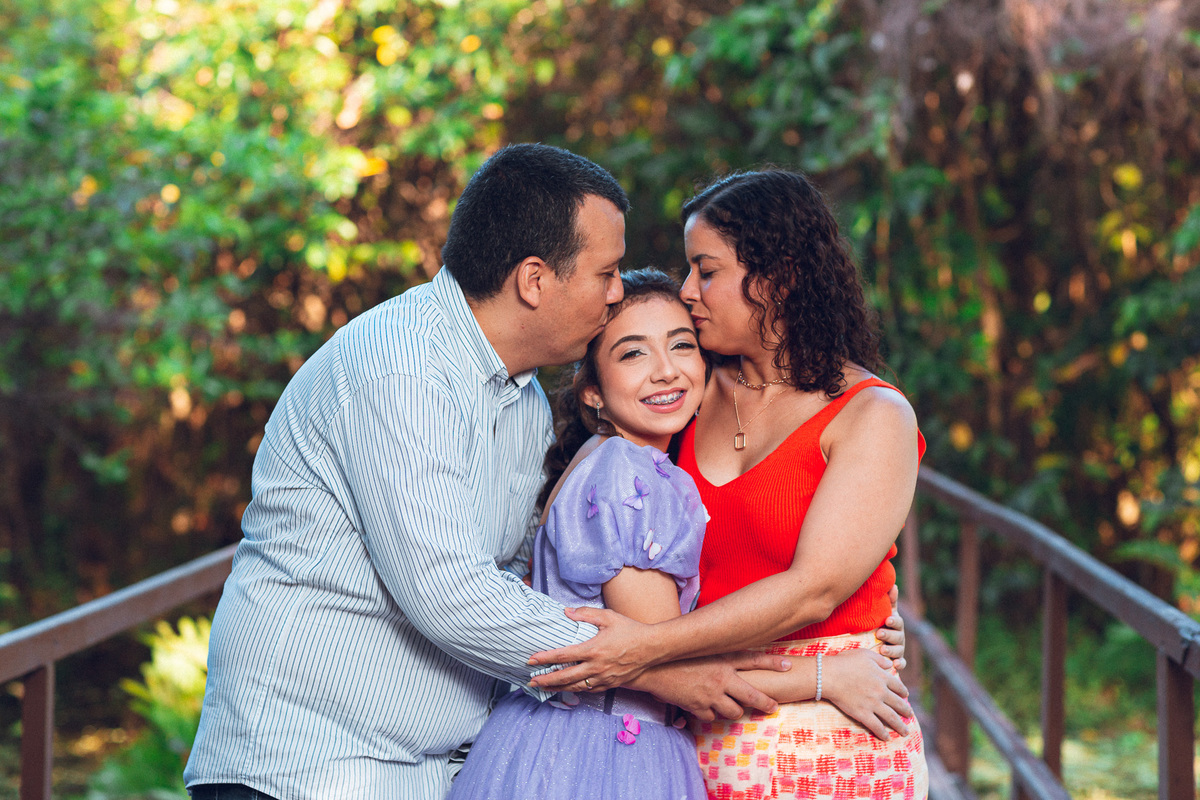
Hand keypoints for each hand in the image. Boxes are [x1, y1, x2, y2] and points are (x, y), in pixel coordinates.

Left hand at [527, 606, 657, 691]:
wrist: (653, 648)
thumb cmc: (630, 630)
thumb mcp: (608, 617)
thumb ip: (586, 614)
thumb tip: (567, 612)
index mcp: (593, 649)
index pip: (563, 656)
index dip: (545, 658)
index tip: (531, 660)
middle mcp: (596, 667)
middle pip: (565, 677)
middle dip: (546, 680)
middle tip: (531, 681)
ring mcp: (603, 678)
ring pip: (575, 687)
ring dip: (558, 688)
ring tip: (545, 688)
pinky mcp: (610, 684)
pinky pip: (589, 690)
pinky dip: (576, 690)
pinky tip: (569, 689)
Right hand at [634, 652, 791, 721]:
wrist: (650, 665)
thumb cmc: (674, 654)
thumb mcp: (698, 647)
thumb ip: (714, 653)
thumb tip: (726, 655)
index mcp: (721, 658)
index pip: (753, 659)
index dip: (773, 662)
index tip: (788, 666)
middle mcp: (720, 677)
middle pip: (752, 695)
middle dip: (766, 703)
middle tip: (772, 706)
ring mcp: (710, 694)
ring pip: (734, 711)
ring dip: (734, 711)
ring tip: (733, 708)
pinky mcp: (698, 707)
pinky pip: (712, 717)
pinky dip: (711, 714)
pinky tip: (706, 708)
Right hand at [822, 648, 911, 740]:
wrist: (830, 675)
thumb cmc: (844, 662)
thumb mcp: (865, 654)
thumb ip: (880, 660)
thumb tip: (890, 665)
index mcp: (882, 677)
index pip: (898, 687)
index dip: (903, 692)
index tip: (906, 696)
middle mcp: (881, 692)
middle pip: (898, 704)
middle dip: (906, 711)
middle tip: (910, 716)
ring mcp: (873, 704)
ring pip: (891, 717)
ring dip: (900, 726)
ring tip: (905, 732)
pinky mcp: (862, 714)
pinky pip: (876, 726)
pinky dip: (883, 733)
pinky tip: (887, 738)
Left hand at [876, 586, 905, 669]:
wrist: (871, 641)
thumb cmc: (878, 622)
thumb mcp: (882, 610)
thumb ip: (888, 599)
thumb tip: (893, 584)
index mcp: (895, 624)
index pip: (898, 621)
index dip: (894, 621)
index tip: (887, 620)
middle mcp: (899, 636)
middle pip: (898, 636)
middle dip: (889, 635)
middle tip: (879, 634)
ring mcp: (898, 649)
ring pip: (898, 650)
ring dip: (892, 650)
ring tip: (882, 649)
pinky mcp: (896, 660)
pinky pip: (901, 664)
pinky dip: (900, 664)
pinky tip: (895, 665)